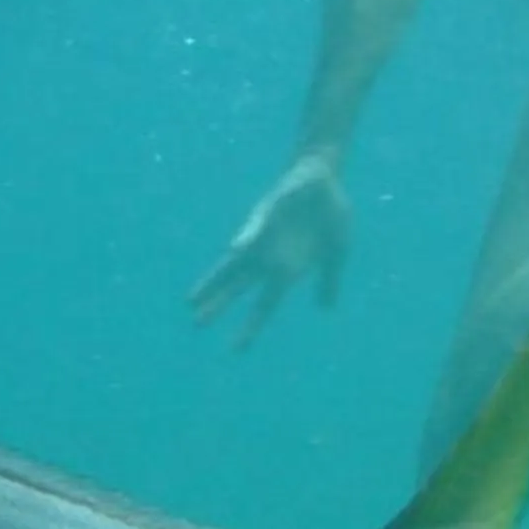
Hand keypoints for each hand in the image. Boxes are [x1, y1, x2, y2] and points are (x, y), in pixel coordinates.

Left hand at [189, 152, 352, 347]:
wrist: (326, 178)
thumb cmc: (330, 215)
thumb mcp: (337, 253)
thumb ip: (329, 280)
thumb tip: (325, 308)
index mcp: (287, 270)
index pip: (264, 305)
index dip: (251, 326)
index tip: (237, 349)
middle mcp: (269, 256)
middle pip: (238, 286)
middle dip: (219, 304)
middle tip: (197, 323)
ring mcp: (264, 235)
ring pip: (234, 262)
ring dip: (214, 280)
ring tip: (192, 298)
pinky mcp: (268, 211)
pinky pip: (256, 226)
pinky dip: (247, 237)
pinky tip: (235, 248)